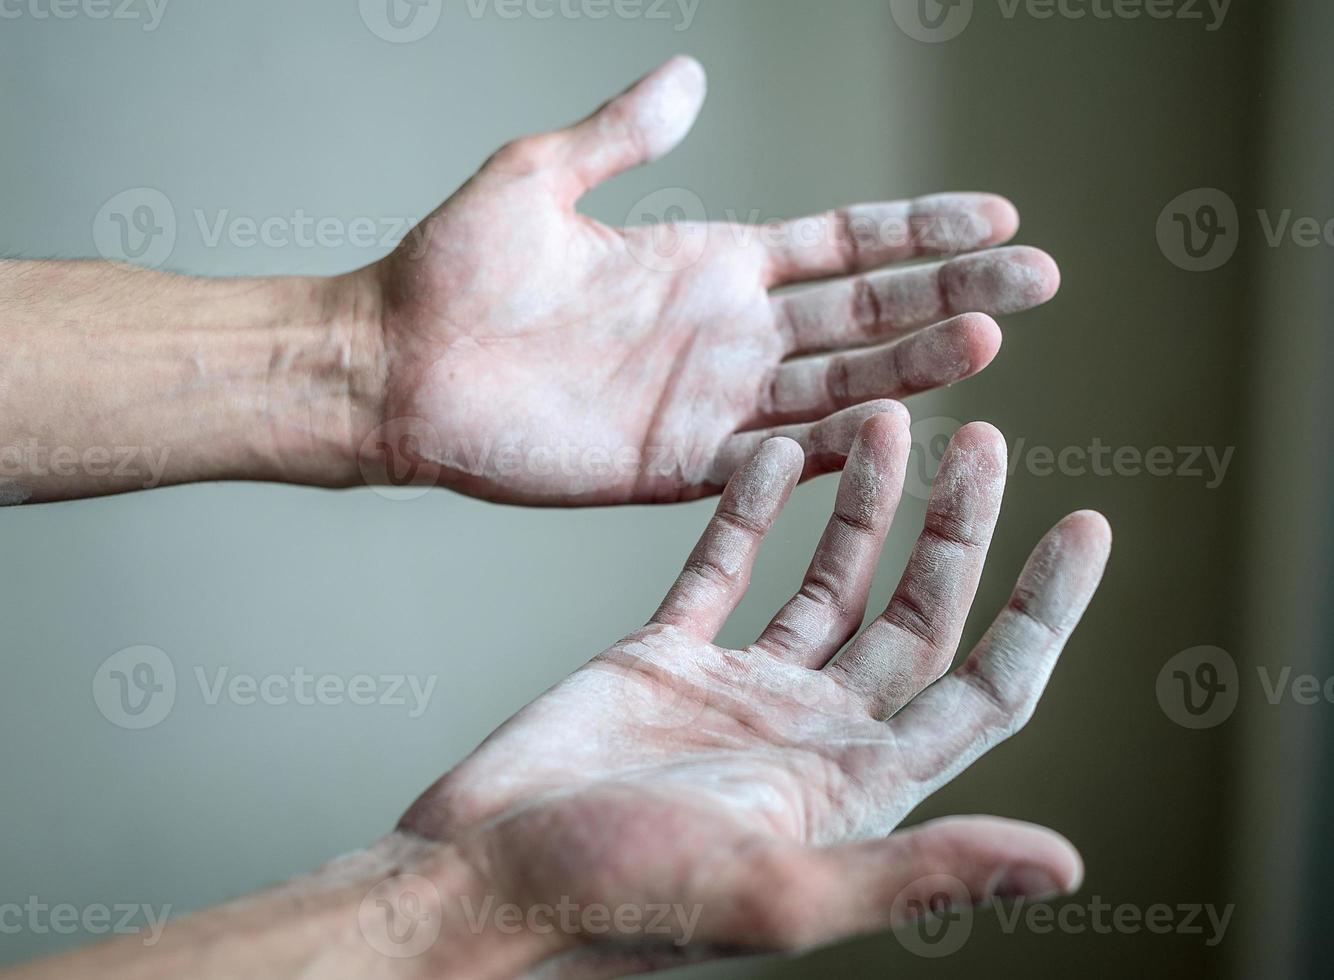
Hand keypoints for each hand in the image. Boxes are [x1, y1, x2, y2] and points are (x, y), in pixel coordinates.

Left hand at [361, 57, 1059, 504]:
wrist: (396, 367)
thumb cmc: (453, 270)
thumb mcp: (542, 176)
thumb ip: (623, 133)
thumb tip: (693, 74)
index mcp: (709, 261)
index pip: (841, 243)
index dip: (920, 231)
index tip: (997, 215)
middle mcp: (726, 332)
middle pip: (867, 313)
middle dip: (954, 293)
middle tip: (1041, 278)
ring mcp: (709, 401)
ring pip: (838, 385)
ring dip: (915, 367)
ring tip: (994, 340)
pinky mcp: (676, 465)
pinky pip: (774, 461)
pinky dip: (836, 448)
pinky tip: (899, 430)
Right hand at [397, 408, 1111, 975]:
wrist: (483, 873)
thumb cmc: (619, 902)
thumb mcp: (781, 891)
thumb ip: (920, 872)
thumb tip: (1064, 866)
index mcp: (855, 786)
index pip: (984, 688)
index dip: (1042, 612)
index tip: (1084, 528)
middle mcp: (810, 732)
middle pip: (915, 615)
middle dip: (958, 529)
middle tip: (986, 440)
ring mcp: (740, 690)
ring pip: (827, 579)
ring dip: (866, 505)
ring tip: (894, 420)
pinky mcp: (664, 658)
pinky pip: (725, 565)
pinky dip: (753, 509)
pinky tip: (780, 450)